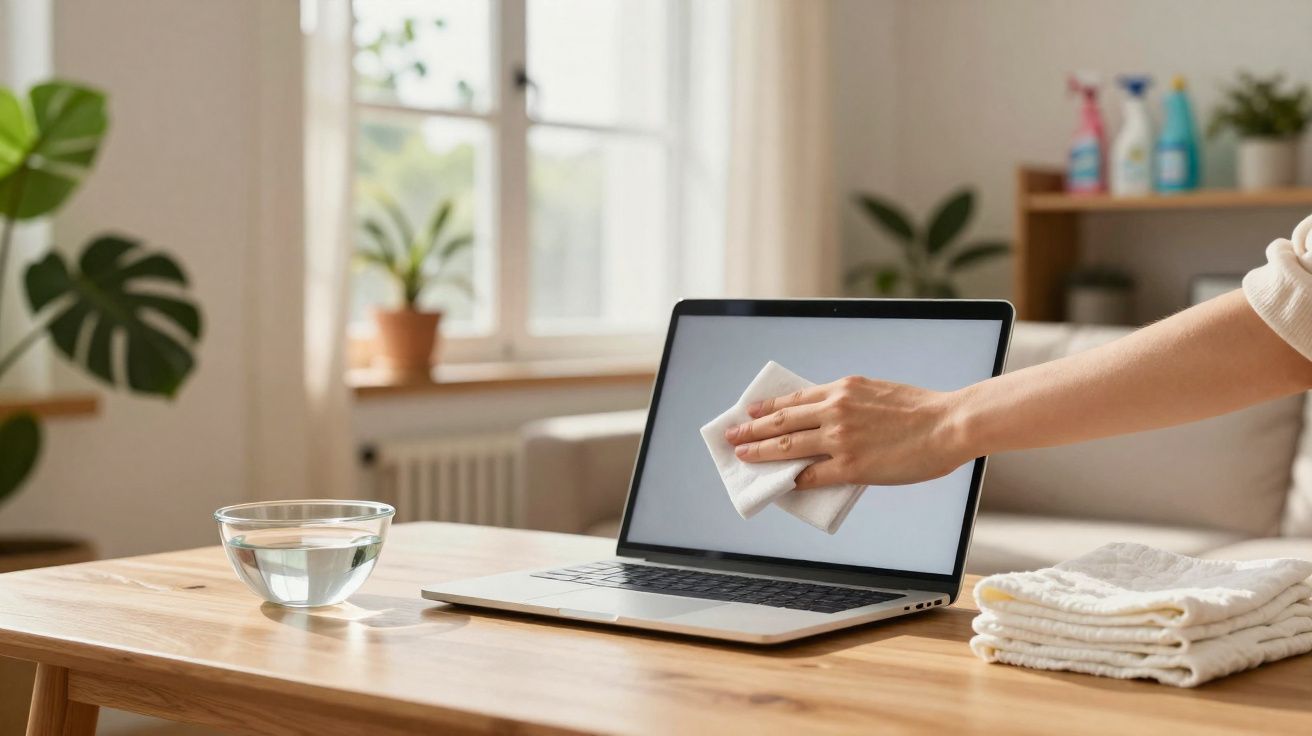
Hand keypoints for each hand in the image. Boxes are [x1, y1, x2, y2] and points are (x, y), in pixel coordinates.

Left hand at [723, 376, 969, 487]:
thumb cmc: (921, 409)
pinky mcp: (851, 466)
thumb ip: (848, 402)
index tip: (749, 411)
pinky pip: (812, 475)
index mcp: (842, 388)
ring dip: (761, 453)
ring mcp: (840, 439)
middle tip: (732, 435)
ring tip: (743, 456)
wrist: (948, 423)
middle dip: (751, 429)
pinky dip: (794, 480)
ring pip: (788, 447)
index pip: (793, 398)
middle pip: (781, 421)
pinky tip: (782, 483)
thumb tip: (824, 419)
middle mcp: (835, 410)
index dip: (767, 407)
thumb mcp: (876, 391)